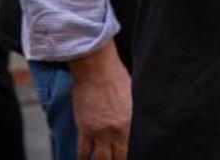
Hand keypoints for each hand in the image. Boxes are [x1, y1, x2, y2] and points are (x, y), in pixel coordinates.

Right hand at [69, 43, 130, 159]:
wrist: (97, 68)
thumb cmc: (116, 75)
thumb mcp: (133, 94)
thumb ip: (133, 111)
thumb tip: (136, 116)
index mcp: (130, 122)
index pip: (132, 148)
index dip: (130, 154)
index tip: (126, 155)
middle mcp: (116, 131)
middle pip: (118, 157)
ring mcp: (99, 131)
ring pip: (101, 159)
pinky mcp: (84, 128)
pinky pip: (83, 150)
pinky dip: (83, 159)